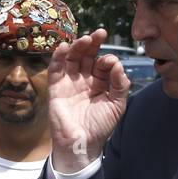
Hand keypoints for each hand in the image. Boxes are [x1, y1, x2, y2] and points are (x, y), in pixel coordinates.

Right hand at [47, 27, 130, 173]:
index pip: (104, 63)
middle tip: (100, 33)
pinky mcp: (56, 88)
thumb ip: (120, 84)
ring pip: (72, 58)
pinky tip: (64, 47)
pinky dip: (58, 57)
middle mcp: (85, 79)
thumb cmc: (100, 127)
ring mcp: (70, 82)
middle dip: (93, 43)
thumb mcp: (117, 105)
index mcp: (101, 82)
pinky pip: (56, 69)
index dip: (107, 59)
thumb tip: (117, 63)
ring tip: (85, 40)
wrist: (81, 145)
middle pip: (87, 55)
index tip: (110, 64)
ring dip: (78, 46)